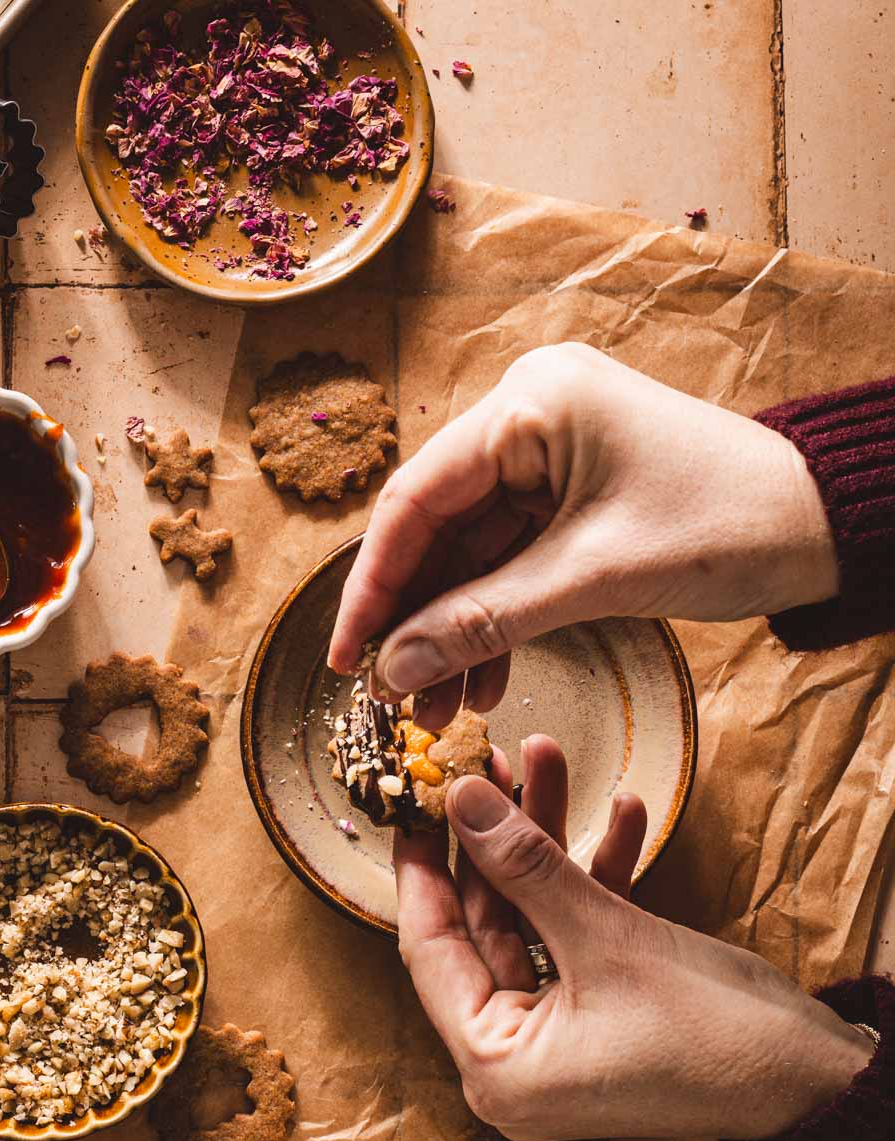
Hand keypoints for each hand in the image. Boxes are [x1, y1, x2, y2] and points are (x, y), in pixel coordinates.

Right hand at [330, 343, 837, 720]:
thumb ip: (482, 623)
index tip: (344, 656)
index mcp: (529, 403)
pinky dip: (495, 623)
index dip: (373, 585)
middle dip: (415, 621)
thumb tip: (392, 670)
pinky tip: (482, 684)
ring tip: (437, 711)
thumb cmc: (723, 527)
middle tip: (387, 697)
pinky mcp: (570, 493)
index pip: (415, 498)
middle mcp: (527, 416)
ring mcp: (549, 455)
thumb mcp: (589, 581)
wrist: (821, 526)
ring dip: (453, 634)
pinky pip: (509, 562)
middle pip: (436, 529)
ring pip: (470, 555)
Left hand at [399, 737, 869, 1140]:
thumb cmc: (711, 1033)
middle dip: (498, 837)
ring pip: (532, 922)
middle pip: (483, 927)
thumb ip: (526, 867)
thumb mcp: (606, 935)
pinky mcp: (598, 1016)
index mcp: (494, 1066)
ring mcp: (556, 1039)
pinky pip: (576, 939)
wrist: (811, 1078)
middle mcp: (512, 1061)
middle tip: (492, 763)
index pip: (431, 952)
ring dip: (550, 845)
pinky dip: (596, 882)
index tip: (414, 803)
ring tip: (551, 758)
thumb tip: (465, 801)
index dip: (423, 869)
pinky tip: (624, 814)